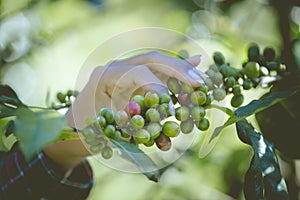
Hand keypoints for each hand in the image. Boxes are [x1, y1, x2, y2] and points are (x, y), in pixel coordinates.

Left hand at [66, 51, 205, 128]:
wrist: (73, 128)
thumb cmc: (82, 132)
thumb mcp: (99, 132)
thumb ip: (125, 129)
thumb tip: (157, 132)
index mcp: (104, 76)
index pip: (137, 72)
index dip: (157, 88)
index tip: (169, 108)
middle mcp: (116, 69)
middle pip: (151, 60)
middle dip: (177, 69)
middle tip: (199, 81)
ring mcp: (125, 72)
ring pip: (157, 64)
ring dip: (180, 69)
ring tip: (200, 73)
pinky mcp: (133, 80)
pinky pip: (156, 72)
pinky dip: (174, 71)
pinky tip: (192, 63)